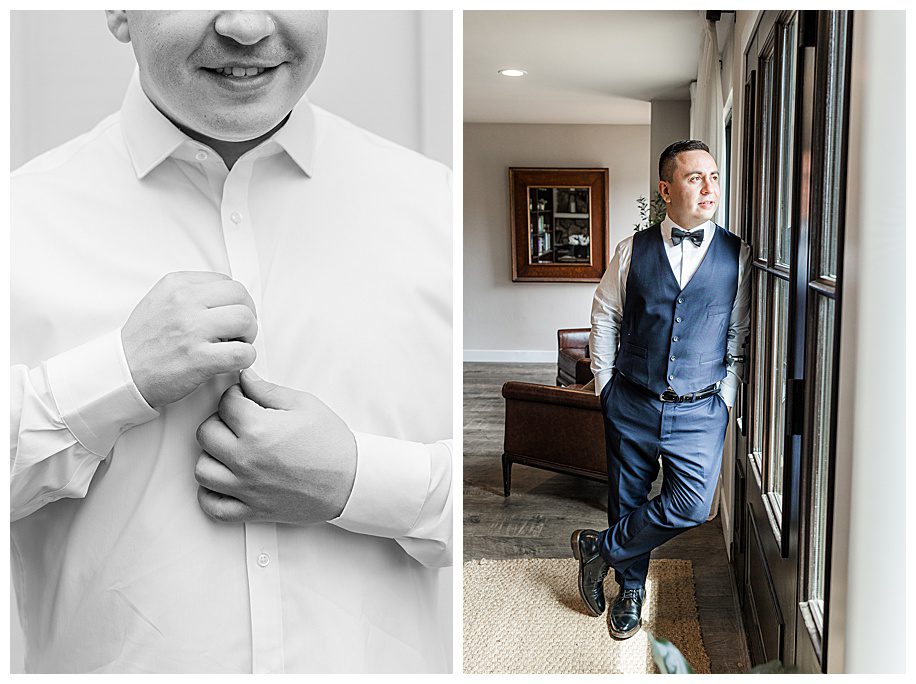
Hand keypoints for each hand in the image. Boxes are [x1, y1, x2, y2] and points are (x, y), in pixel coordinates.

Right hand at [121, 271, 257, 407]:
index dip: (235, 302)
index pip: (227, 282)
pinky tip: (231, 363)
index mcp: (176, 285)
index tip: (228, 317)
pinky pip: (243, 353)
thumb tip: (226, 297)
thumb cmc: (144, 342)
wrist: (122, 373)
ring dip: (247, 336)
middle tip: (237, 333)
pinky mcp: (198, 358)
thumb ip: (191, 292)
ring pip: (246, 320)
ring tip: (233, 347)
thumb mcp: (160, 300)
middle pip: (241, 296)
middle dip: (246, 315)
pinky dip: (245, 359)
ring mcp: (191, 330)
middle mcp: (184, 302)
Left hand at [194, 369, 357, 524]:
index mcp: (258, 429)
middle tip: (238, 422)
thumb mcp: (304, 405)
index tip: (244, 399)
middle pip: (206, 433)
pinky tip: (224, 481)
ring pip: (202, 469)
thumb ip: (268, 390)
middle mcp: (246, 459)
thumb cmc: (332, 445)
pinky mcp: (251, 509)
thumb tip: (246, 379)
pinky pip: (212, 506)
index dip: (236, 396)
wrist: (351, 481)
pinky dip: (211, 494)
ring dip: (212, 456)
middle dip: (220, 422)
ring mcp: (246, 487)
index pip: (226, 402)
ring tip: (230, 450)